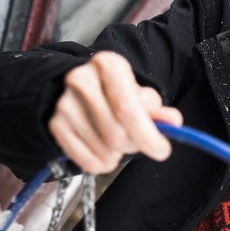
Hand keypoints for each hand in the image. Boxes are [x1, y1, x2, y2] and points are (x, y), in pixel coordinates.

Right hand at [48, 51, 182, 173]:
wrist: (82, 92)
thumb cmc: (117, 93)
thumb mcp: (140, 96)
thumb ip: (157, 111)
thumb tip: (173, 121)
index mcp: (108, 65)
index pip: (126, 107)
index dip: (146, 134)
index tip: (162, 150)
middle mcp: (81, 79)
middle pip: (116, 132)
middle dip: (134, 145)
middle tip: (137, 142)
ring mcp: (64, 102)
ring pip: (103, 150)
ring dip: (117, 155)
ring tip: (118, 142)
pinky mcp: (55, 124)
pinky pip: (86, 160)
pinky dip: (101, 165)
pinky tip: (105, 154)